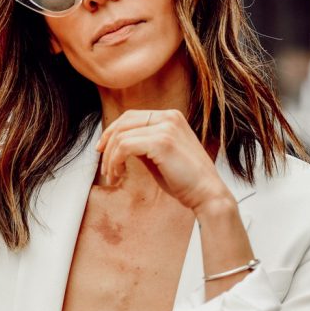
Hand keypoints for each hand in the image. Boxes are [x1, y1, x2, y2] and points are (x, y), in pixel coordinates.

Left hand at [96, 108, 229, 212]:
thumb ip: (142, 144)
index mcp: (171, 117)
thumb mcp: (159, 156)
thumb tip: (118, 143)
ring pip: (121, 136)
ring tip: (113, 176)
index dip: (112, 132)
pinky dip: (116, 162)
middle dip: (107, 144)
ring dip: (111, 159)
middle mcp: (169, 117)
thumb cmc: (184, 180)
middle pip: (123, 122)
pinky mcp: (162, 142)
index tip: (102, 150)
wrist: (206, 194)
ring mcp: (166, 127)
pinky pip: (125, 147)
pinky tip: (119, 175)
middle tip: (104, 167)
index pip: (131, 116)